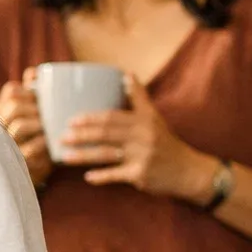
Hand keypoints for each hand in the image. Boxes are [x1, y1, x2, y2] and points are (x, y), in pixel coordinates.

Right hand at [0, 67, 51, 187]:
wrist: (33, 171)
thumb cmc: (34, 136)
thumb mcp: (32, 114)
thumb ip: (32, 92)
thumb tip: (33, 72)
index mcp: (3, 111)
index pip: (11, 90)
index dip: (29, 90)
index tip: (43, 97)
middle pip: (13, 106)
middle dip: (36, 107)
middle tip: (49, 112)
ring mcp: (7, 144)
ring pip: (19, 125)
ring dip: (39, 123)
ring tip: (50, 126)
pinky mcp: (18, 162)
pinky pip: (30, 149)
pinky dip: (43, 143)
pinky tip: (51, 142)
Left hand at [58, 75, 215, 201]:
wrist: (189, 171)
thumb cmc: (166, 142)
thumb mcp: (155, 118)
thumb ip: (139, 98)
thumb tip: (126, 74)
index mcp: (143, 120)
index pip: (112, 116)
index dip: (91, 118)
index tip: (71, 119)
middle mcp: (142, 136)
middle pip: (106, 134)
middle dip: (81, 136)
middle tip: (61, 137)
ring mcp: (141, 156)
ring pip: (106, 155)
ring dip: (84, 156)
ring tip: (65, 157)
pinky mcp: (141, 174)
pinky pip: (116, 175)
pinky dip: (101, 176)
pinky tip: (87, 177)